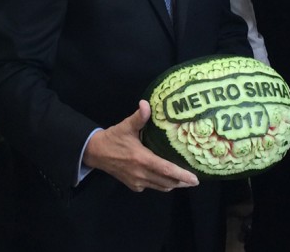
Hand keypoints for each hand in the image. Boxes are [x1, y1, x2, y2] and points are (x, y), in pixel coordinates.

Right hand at [83, 100, 198, 192]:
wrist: (95, 153)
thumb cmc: (113, 138)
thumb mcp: (126, 126)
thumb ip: (139, 117)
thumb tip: (146, 103)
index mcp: (142, 159)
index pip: (166, 170)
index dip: (182, 175)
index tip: (195, 179)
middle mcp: (141, 173)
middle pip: (167, 182)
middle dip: (182, 182)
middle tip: (194, 180)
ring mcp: (137, 181)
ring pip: (160, 187)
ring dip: (172, 185)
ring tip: (183, 181)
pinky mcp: (133, 185)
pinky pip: (151, 187)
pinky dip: (160, 184)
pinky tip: (164, 178)